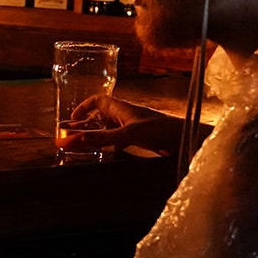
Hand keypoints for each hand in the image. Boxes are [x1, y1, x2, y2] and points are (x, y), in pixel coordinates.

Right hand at [56, 95, 178, 154]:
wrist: (185, 138)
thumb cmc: (160, 129)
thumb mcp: (129, 133)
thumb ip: (104, 137)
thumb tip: (78, 139)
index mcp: (122, 108)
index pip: (98, 100)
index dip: (84, 107)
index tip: (72, 119)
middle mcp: (126, 115)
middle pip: (101, 116)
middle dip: (88, 126)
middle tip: (74, 138)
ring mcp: (133, 127)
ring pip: (110, 130)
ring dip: (99, 138)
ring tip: (87, 149)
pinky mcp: (140, 139)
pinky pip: (120, 142)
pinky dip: (112, 147)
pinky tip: (109, 156)